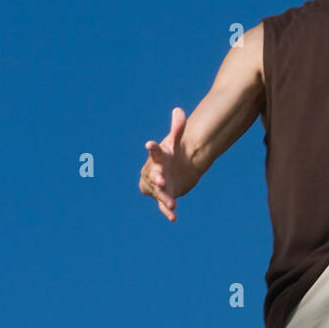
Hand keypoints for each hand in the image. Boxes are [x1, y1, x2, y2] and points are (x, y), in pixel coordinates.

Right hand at [139, 107, 187, 221]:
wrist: (169, 172)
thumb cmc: (170, 156)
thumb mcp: (175, 143)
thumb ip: (177, 128)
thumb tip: (178, 110)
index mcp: (158, 158)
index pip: (155, 151)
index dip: (153, 148)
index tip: (150, 144)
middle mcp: (155, 172)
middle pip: (154, 174)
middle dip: (156, 177)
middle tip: (161, 179)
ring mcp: (158, 186)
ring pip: (159, 192)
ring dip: (164, 197)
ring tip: (172, 203)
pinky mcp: (163, 197)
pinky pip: (163, 205)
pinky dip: (167, 211)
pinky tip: (174, 217)